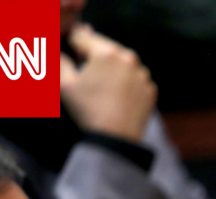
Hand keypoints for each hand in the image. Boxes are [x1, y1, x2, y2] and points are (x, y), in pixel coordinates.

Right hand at [61, 24, 156, 142]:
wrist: (116, 137)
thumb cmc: (87, 109)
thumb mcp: (64, 85)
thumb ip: (58, 62)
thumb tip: (58, 52)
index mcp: (106, 53)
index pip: (82, 37)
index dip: (72, 44)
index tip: (70, 53)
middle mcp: (128, 58)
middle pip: (105, 48)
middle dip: (94, 55)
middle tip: (86, 71)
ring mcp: (142, 74)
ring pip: (122, 63)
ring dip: (112, 68)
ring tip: (102, 87)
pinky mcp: (150, 89)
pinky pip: (135, 79)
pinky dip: (126, 83)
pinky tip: (117, 96)